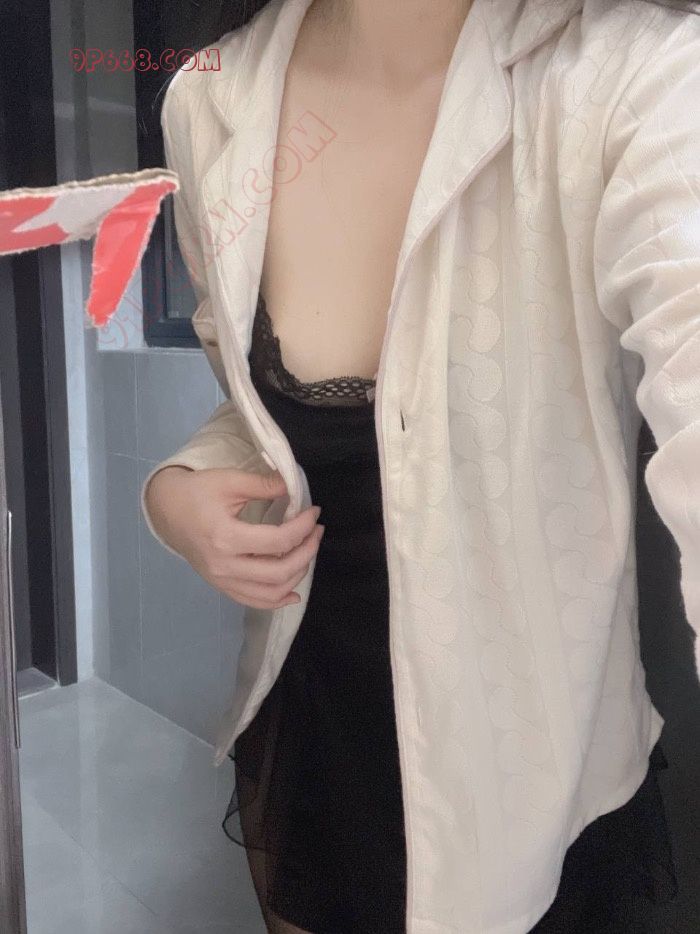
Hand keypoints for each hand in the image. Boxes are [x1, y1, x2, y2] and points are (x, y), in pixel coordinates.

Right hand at [145, 465, 324, 608]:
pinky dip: (276, 600)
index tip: (314, 513)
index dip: (303, 527)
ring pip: (269, 593)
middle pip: (279, 572)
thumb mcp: (229, 480)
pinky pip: (253, 601)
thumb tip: (294, 488)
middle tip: (317, 532)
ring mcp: (221, 580)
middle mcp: (224, 566)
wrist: (166, 510)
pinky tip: (292, 592)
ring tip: (308, 552)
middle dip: (307, 552)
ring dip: (297, 575)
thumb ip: (264, 485)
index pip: (278, 540)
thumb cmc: (197, 492)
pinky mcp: (221, 586)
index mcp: (226, 537)